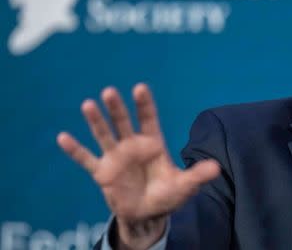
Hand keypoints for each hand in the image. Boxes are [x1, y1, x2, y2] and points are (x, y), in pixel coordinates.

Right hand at [57, 83, 220, 248]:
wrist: (148, 214)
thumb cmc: (168, 195)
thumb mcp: (185, 185)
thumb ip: (197, 175)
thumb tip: (217, 168)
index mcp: (153, 144)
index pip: (149, 119)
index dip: (144, 104)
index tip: (140, 87)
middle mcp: (133, 146)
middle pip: (123, 122)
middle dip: (117, 108)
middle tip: (110, 92)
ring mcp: (116, 158)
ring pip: (104, 135)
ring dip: (96, 121)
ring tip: (88, 105)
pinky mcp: (102, 173)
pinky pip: (86, 159)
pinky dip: (75, 150)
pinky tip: (63, 137)